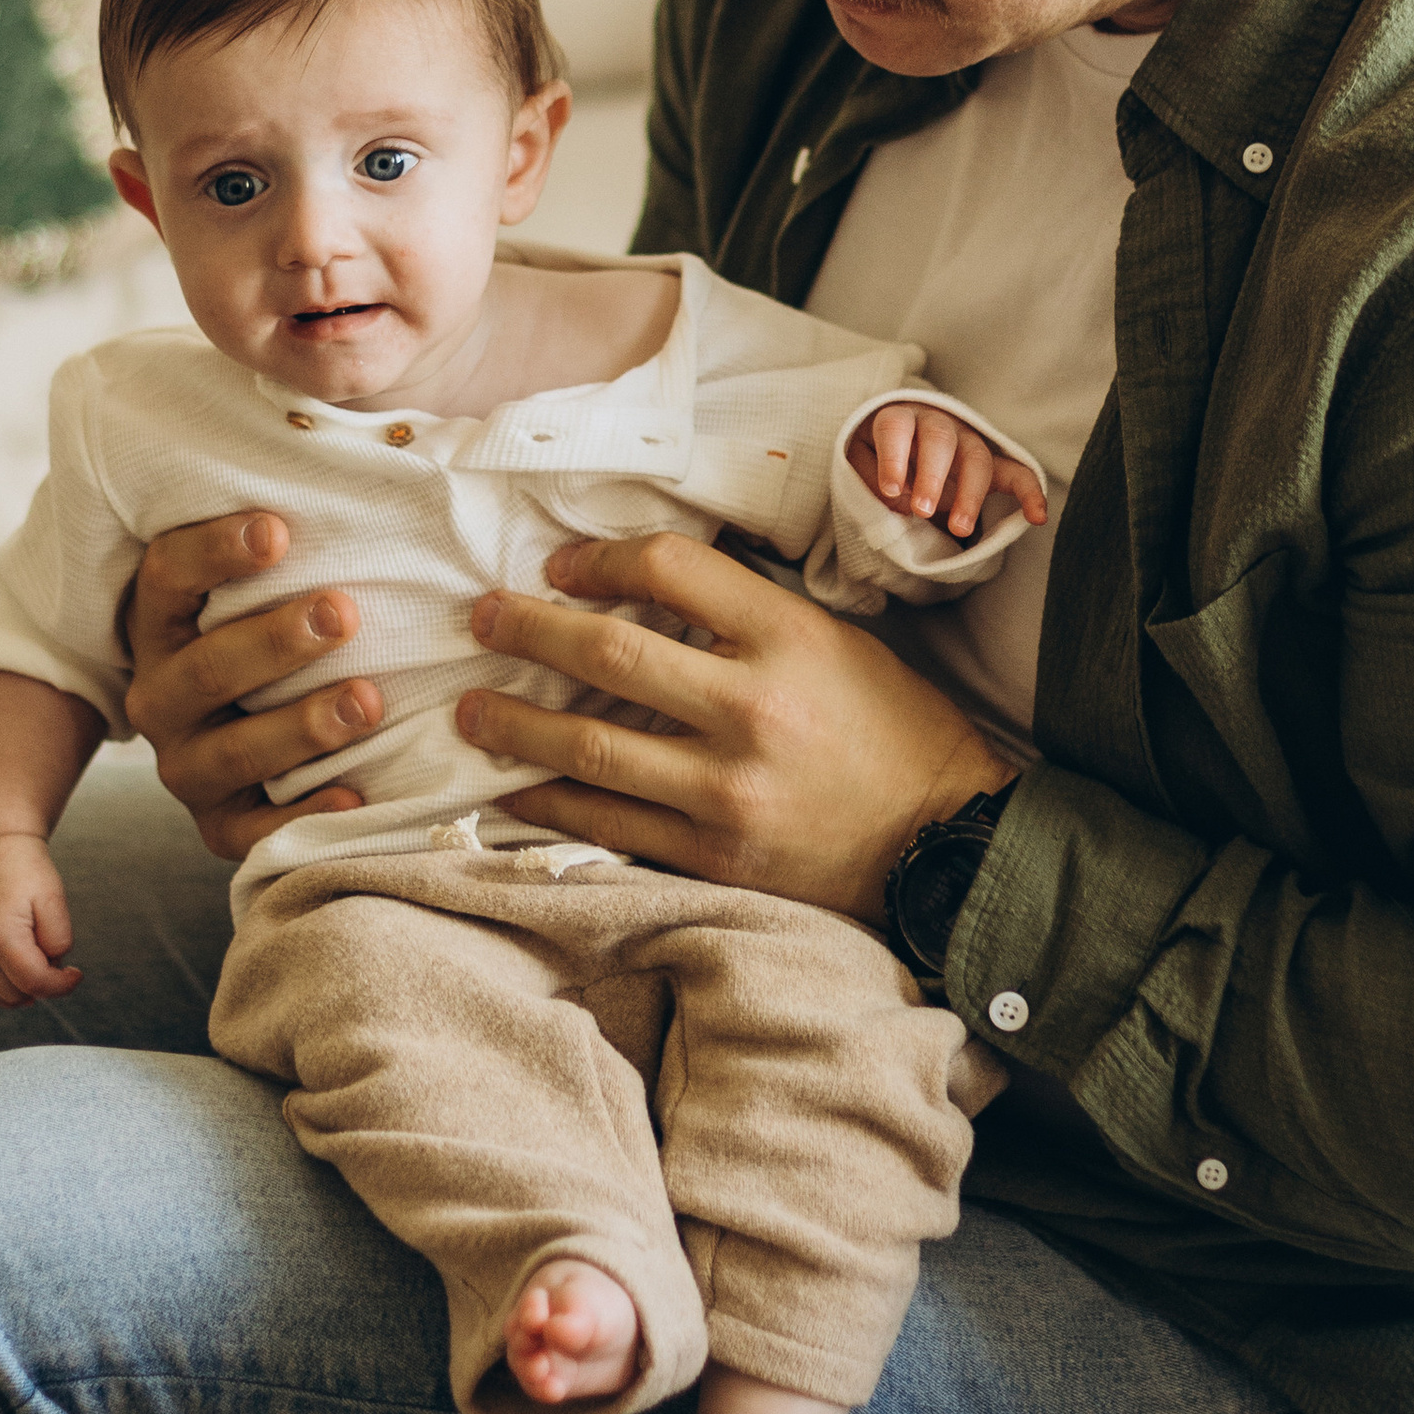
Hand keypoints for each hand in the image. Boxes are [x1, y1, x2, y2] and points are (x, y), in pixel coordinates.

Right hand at [0, 834, 83, 1006]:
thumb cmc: (25, 871)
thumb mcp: (53, 898)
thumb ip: (59, 939)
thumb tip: (52, 969)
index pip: (33, 982)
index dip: (60, 986)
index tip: (76, 974)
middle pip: (14, 994)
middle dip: (40, 984)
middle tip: (52, 956)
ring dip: (21, 990)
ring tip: (34, 957)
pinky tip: (15, 970)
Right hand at [122, 512, 382, 863]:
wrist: (247, 740)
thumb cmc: (278, 623)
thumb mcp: (268, 577)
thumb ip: (295, 528)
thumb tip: (389, 443)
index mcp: (160, 622)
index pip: (168, 576)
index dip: (214, 552)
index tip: (279, 529)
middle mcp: (161, 695)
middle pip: (202, 669)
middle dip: (273, 641)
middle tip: (344, 612)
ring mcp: (187, 765)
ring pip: (231, 752)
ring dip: (299, 726)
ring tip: (367, 700)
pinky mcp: (220, 827)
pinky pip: (253, 833)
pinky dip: (304, 815)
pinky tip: (356, 793)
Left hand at [457, 531, 1012, 918]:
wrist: (942, 837)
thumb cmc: (890, 726)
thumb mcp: (834, 641)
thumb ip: (747, 614)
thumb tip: (648, 583)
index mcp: (788, 637)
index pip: (672, 569)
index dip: (600, 558)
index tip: (559, 565)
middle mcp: (752, 708)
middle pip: (612, 650)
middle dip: (529, 628)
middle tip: (481, 617)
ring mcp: (728, 789)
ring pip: (592, 745)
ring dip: (517, 723)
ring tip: (470, 708)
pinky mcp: (714, 855)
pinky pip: (610, 823)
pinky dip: (551, 801)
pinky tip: (514, 785)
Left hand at [848, 403, 1047, 540]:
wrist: (903, 442)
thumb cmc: (878, 453)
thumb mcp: (859, 459)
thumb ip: (868, 476)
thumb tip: (897, 498)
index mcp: (901, 417)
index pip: (896, 427)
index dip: (893, 456)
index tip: (891, 489)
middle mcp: (938, 423)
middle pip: (941, 439)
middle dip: (933, 476)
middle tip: (922, 510)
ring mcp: (968, 441)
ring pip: (977, 458)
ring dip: (970, 494)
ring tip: (959, 530)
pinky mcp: (992, 463)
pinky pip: (1017, 473)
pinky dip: (1030, 492)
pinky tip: (1038, 517)